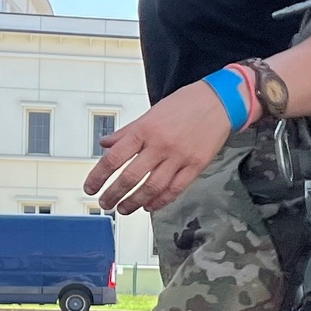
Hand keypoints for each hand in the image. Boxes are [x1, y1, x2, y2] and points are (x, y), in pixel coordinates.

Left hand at [84, 81, 232, 214]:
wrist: (219, 101)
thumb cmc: (185, 104)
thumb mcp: (151, 113)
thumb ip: (127, 132)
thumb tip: (106, 144)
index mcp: (145, 129)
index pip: (114, 158)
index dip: (99, 176)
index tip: (91, 187)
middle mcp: (160, 144)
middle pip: (130, 177)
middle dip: (114, 194)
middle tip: (105, 204)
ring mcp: (179, 157)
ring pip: (152, 187)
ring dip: (135, 202)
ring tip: (124, 209)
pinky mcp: (195, 166)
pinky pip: (175, 189)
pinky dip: (160, 201)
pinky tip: (150, 206)